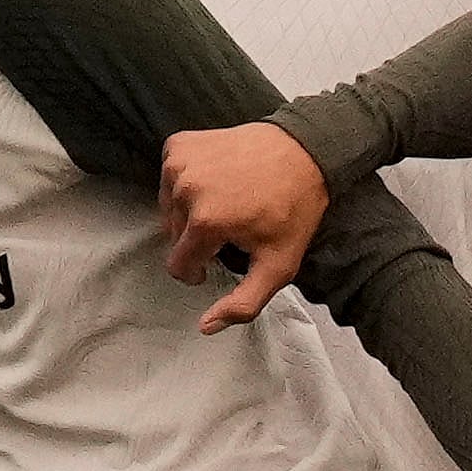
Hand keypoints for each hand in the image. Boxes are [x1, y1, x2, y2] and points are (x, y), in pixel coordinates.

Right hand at [158, 121, 329, 333]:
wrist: (303, 150)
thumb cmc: (294, 209)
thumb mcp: (278, 266)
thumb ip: (243, 304)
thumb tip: (205, 326)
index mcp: (205, 222)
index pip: (178, 265)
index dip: (198, 270)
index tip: (217, 261)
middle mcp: (185, 190)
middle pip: (173, 236)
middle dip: (197, 240)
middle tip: (231, 230)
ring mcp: (178, 163)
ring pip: (168, 208)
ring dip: (190, 213)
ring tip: (225, 205)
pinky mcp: (178, 144)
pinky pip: (169, 177)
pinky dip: (185, 184)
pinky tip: (216, 182)